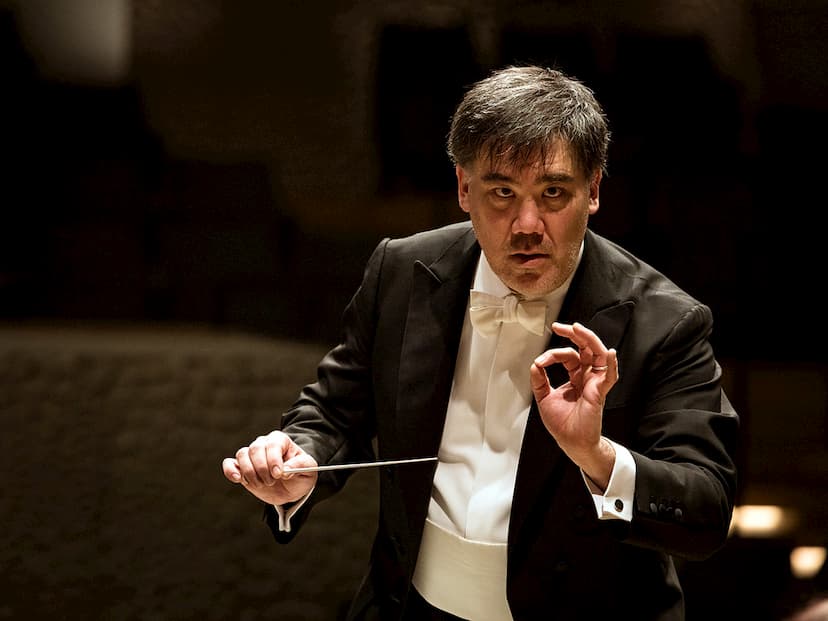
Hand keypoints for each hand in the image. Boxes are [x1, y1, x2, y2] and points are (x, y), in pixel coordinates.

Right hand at [221, 430, 317, 505]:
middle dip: (262, 468)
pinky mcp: (241, 467)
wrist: (291, 487)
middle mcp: (264, 444)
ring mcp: (251, 455)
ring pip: (242, 455)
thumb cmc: (300, 474)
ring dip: (250, 473)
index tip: (279, 474)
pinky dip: (230, 470)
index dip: (274, 459)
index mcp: (280, 440)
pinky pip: (230, 463)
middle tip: (272, 481)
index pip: (272, 444)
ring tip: (261, 484)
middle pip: (255, 449)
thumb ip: (301, 465)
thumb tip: (286, 469)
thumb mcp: (308, 469)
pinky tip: (238, 478)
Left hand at [529, 322, 618, 486]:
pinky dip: (610, 364)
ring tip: (578, 329)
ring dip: (589, 340)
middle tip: (560, 327)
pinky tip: (608, 353)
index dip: (553, 354)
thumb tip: (534, 365)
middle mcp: (587, 376)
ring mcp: (595, 382)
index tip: (540, 362)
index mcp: (576, 376)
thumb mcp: (544, 397)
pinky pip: (609, 375)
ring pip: (598, 354)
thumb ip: (539, 380)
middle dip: (574, 334)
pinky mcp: (599, 392)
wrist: (570, 442)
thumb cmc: (563, 423)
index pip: (568, 355)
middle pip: (585, 348)